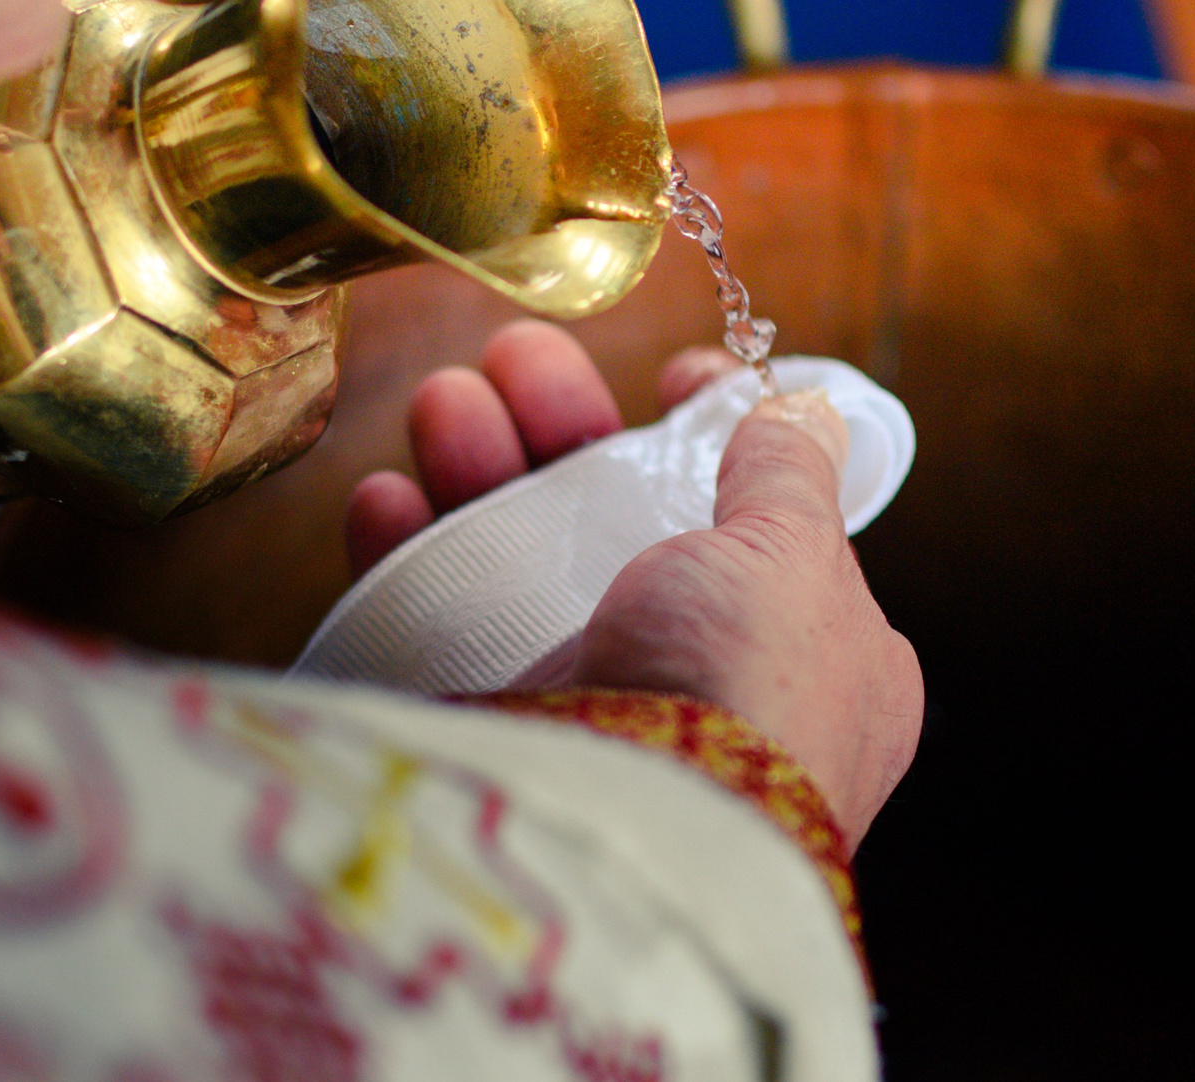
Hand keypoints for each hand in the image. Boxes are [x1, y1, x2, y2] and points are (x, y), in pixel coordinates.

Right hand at [346, 322, 922, 851]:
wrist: (636, 837)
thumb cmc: (747, 692)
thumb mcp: (795, 560)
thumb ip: (789, 478)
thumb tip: (805, 410)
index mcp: (807, 645)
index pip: (754, 519)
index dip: (707, 435)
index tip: (668, 374)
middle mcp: (704, 671)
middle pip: (618, 516)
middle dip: (564, 425)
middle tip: (514, 357)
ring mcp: (597, 700)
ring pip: (523, 555)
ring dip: (482, 464)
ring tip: (446, 401)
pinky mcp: (498, 724)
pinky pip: (440, 623)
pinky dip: (409, 554)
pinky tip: (387, 500)